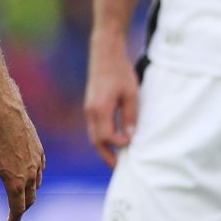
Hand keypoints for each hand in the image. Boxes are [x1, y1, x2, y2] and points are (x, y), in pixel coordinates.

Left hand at [0, 95, 44, 220]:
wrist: (8, 118)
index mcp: (16, 184)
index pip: (18, 208)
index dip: (14, 218)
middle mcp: (30, 177)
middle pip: (30, 200)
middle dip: (23, 208)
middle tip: (16, 211)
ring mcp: (38, 165)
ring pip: (36, 186)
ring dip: (29, 193)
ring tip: (21, 194)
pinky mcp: (41, 153)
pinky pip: (40, 171)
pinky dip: (35, 178)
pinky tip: (29, 176)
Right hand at [85, 38, 140, 167]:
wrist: (105, 53)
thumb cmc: (120, 71)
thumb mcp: (131, 94)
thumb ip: (130, 116)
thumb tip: (131, 136)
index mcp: (100, 109)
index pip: (108, 137)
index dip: (119, 145)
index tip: (132, 145)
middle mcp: (91, 112)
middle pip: (96, 141)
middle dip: (107, 156)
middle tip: (120, 168)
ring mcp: (88, 109)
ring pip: (93, 136)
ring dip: (104, 148)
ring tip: (117, 158)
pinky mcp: (90, 106)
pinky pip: (94, 128)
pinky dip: (102, 138)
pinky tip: (113, 140)